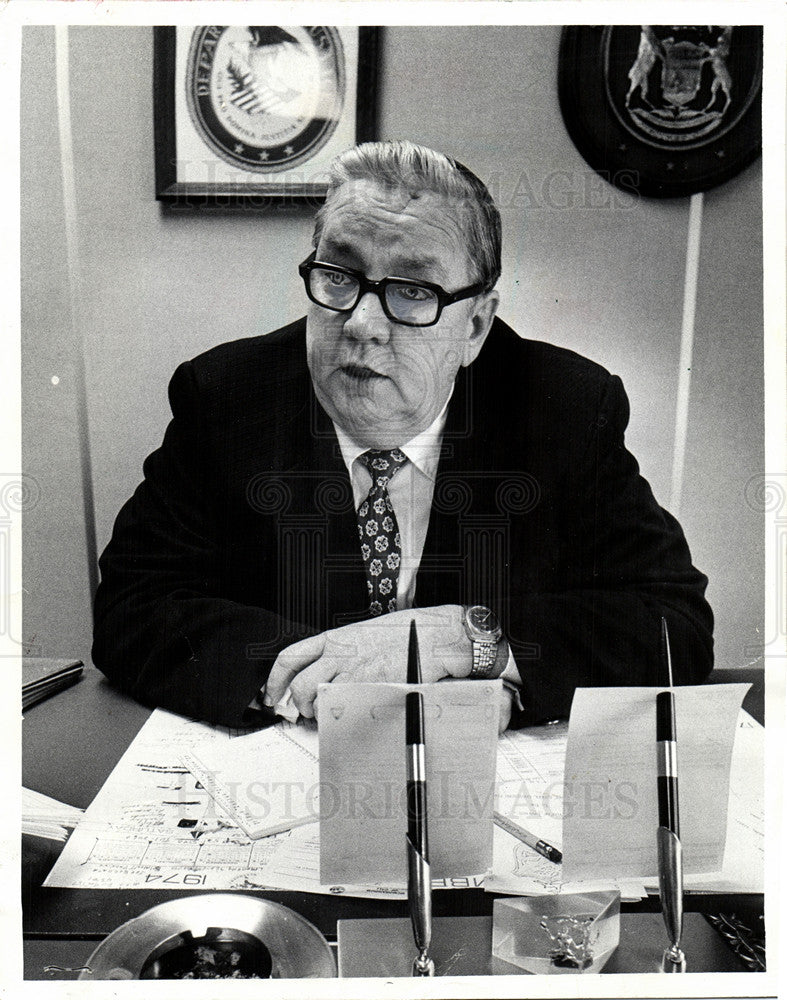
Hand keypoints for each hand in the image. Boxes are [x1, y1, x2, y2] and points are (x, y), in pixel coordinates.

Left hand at [266, 605, 470, 718]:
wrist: (435, 636)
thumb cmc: (408, 633)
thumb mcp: (366, 634)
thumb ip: (344, 653)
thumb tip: (329, 675)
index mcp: (336, 638)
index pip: (291, 657)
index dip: (274, 679)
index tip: (271, 693)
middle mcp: (339, 653)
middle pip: (299, 685)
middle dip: (297, 706)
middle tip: (304, 714)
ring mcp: (353, 671)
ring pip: (318, 701)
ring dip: (320, 714)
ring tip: (332, 715)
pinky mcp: (368, 687)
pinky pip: (342, 709)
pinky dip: (341, 717)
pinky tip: (352, 716)